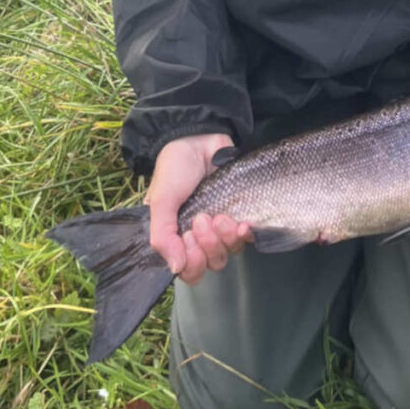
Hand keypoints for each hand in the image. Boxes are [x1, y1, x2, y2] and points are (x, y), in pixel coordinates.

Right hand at [145, 133, 252, 284]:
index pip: (188, 270)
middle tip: (201, 219)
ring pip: (230, 252)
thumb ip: (163, 236)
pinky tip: (242, 223)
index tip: (188, 241)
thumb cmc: (176, 168)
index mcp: (176, 237)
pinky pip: (247, 237)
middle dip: (208, 246)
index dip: (192, 264)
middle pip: (212, 264)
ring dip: (224, 238)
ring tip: (218, 215)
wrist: (199, 137)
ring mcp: (222, 225)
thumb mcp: (161, 201)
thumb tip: (176, 268)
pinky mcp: (241, 213)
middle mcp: (200, 236)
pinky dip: (244, 234)